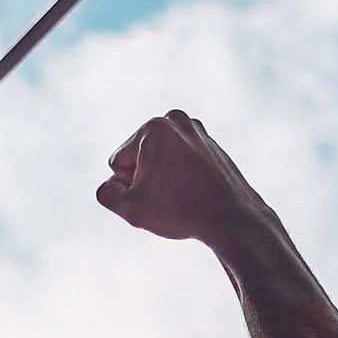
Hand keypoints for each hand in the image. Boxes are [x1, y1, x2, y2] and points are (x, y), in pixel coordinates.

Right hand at [95, 111, 262, 243]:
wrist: (231, 218)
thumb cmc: (181, 211)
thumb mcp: (131, 209)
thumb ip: (106, 194)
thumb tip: (110, 185)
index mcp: (153, 127)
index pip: (117, 163)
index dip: (129, 187)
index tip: (155, 196)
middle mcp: (175, 120)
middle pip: (138, 158)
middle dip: (146, 179)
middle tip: (170, 196)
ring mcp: (195, 129)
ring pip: (160, 161)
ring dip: (163, 179)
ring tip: (183, 194)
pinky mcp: (209, 143)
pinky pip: (180, 163)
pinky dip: (182, 177)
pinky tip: (194, 191)